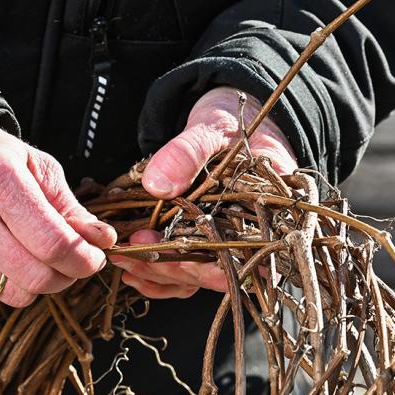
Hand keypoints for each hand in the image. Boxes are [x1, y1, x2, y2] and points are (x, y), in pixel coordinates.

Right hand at [0, 119, 116, 306]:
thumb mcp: (39, 167)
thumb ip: (72, 207)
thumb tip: (103, 240)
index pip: (52, 244)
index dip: (84, 259)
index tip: (96, 257)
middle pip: (36, 278)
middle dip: (68, 276)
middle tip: (75, 262)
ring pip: (15, 295)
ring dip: (40, 283)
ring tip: (41, 258)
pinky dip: (9, 285)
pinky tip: (9, 258)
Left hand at [112, 86, 296, 298]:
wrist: (228, 116)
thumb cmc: (231, 120)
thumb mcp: (212, 127)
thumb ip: (189, 152)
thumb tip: (158, 186)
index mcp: (270, 212)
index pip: (244, 254)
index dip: (206, 262)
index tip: (166, 250)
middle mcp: (254, 235)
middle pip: (218, 271)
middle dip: (173, 268)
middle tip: (132, 255)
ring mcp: (230, 242)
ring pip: (199, 276)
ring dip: (161, 274)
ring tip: (124, 261)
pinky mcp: (208, 243)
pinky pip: (188, 273)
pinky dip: (161, 278)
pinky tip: (135, 274)